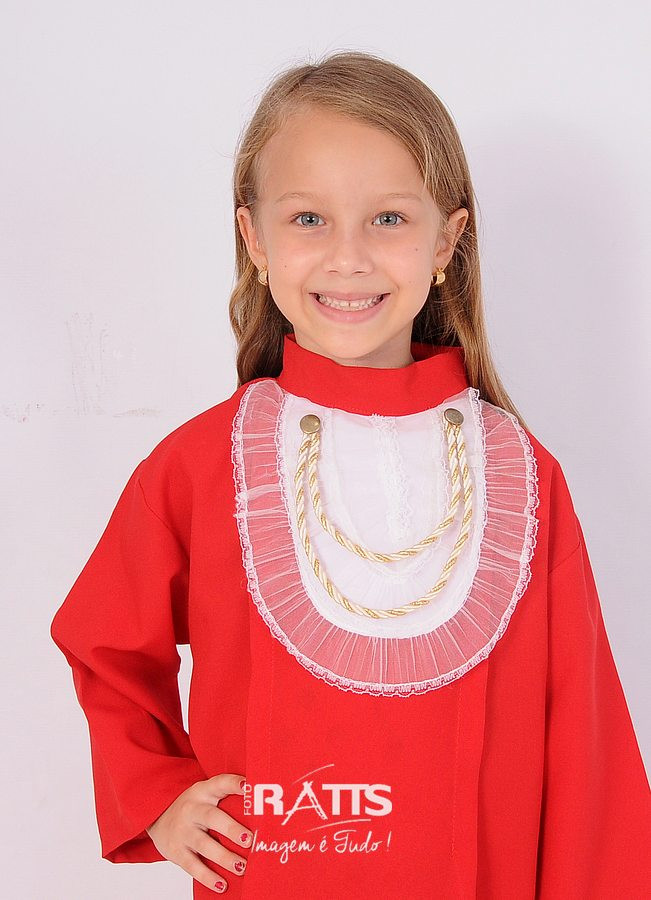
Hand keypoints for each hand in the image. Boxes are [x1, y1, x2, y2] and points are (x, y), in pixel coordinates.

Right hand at [145, 772, 251, 893]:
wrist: (157, 817)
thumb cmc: (194, 807)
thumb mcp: (206, 795)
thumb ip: (227, 798)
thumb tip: (262, 811)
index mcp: (203, 792)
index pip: (220, 783)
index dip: (234, 783)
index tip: (249, 786)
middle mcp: (192, 809)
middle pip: (212, 817)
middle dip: (231, 829)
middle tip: (249, 840)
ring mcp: (182, 830)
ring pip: (204, 845)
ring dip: (224, 857)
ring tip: (242, 867)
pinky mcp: (176, 851)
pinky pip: (193, 865)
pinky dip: (208, 877)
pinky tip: (222, 884)